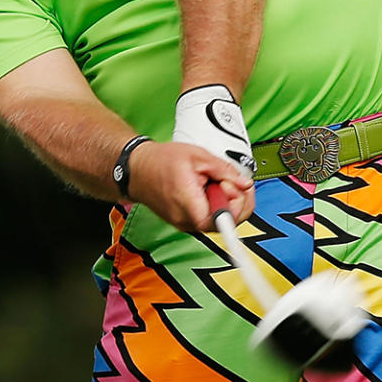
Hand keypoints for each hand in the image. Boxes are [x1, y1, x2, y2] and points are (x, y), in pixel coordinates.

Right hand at [126, 141, 254, 232]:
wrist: (137, 169)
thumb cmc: (161, 161)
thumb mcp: (198, 156)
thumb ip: (225, 171)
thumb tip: (245, 184)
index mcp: (189, 203)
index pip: (223, 220)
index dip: (237, 205)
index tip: (236, 187)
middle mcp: (186, 220)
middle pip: (225, 223)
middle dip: (233, 201)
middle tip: (224, 181)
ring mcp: (184, 224)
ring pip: (217, 222)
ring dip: (222, 203)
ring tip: (210, 184)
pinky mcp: (184, 223)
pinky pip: (207, 220)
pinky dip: (212, 206)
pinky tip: (205, 191)